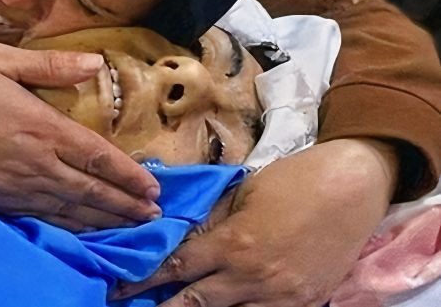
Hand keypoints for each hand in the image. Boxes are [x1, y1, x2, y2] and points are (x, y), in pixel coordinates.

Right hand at [0, 43, 161, 229]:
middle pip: (89, 190)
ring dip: (104, 219)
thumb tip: (96, 64)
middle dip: (124, 203)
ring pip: (69, 209)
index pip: (96, 155)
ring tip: (130, 225)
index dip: (128, 174)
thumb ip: (50, 66)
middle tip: (153, 214)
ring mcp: (12, 188)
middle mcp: (32, 163)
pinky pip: (40, 218)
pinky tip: (80, 228)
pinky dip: (68, 225)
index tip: (154, 186)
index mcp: (39, 126)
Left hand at [113, 138, 398, 305]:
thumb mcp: (243, 194)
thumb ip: (212, 223)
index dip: (146, 280)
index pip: (178, 268)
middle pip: (196, 304)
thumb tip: (183, 240)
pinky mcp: (307, 304)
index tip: (121, 287)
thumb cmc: (294, 181)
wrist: (353, 186)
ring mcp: (282, 297)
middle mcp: (253, 277)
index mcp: (233, 244)